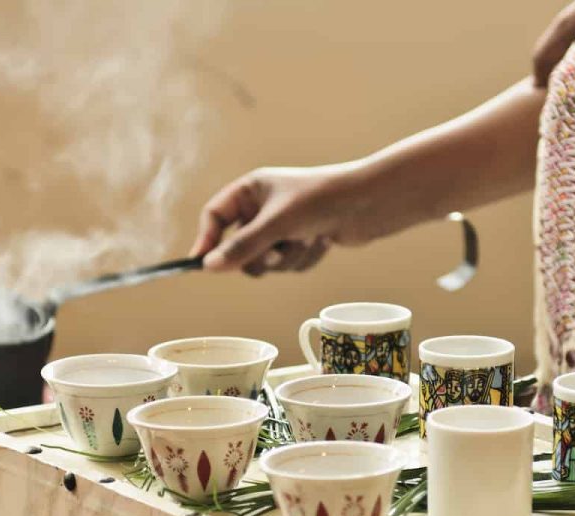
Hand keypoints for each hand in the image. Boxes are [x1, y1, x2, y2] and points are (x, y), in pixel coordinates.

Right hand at [189, 164, 369, 275]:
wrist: (371, 203)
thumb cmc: (323, 199)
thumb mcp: (277, 224)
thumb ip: (241, 247)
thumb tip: (209, 266)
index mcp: (251, 189)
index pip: (214, 215)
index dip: (206, 239)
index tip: (203, 264)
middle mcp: (263, 207)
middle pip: (237, 246)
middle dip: (259, 255)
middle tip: (274, 253)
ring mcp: (282, 226)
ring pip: (265, 261)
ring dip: (286, 258)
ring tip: (308, 239)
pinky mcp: (301, 241)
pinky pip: (287, 265)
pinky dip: (303, 259)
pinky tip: (323, 240)